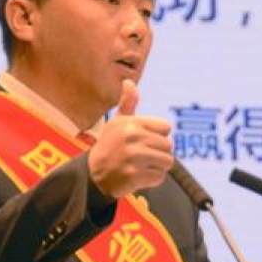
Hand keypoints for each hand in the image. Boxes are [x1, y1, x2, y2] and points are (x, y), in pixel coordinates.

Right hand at [87, 80, 172, 198]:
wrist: (93, 176)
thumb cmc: (110, 145)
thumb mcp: (117, 123)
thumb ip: (127, 103)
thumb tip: (129, 82)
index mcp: (131, 123)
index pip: (166, 127)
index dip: (157, 135)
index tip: (143, 140)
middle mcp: (132, 137)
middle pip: (169, 145)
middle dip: (159, 153)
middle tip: (142, 157)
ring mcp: (133, 157)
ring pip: (167, 161)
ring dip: (157, 166)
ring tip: (141, 166)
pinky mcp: (134, 176)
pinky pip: (160, 177)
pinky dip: (152, 180)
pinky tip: (138, 177)